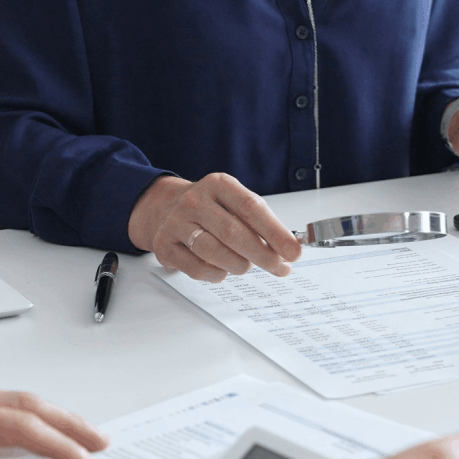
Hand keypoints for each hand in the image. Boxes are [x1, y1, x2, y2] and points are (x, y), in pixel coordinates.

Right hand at [128, 174, 302, 281]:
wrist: (165, 207)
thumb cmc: (211, 208)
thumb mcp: (235, 203)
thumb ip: (260, 223)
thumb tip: (288, 250)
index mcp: (218, 184)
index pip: (252, 208)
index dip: (276, 233)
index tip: (294, 252)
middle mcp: (194, 201)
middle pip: (232, 232)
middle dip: (262, 255)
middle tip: (278, 267)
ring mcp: (176, 223)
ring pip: (213, 252)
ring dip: (238, 265)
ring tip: (247, 266)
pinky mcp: (164, 246)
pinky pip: (196, 268)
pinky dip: (216, 274)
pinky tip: (223, 270)